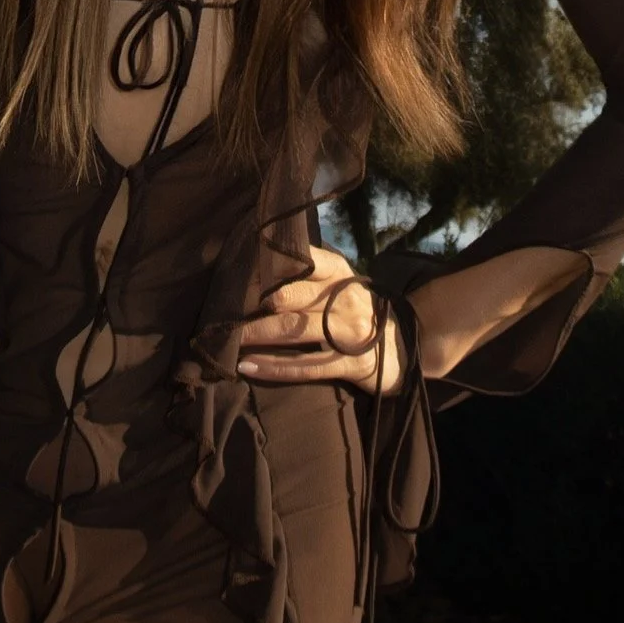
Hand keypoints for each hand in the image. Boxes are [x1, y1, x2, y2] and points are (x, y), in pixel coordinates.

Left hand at [236, 243, 403, 395]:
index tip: (239, 270)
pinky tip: (247, 367)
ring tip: (229, 338)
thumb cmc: (353, 311)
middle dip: (254, 302)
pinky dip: (273, 368)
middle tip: (224, 307)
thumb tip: (257, 255)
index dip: (269, 264)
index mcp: (339, 271)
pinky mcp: (351, 363)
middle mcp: (345, 298)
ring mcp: (350, 331)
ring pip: (294, 330)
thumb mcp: (338, 283)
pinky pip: (306, 366)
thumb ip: (306, 273)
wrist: (399, 349)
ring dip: (257, 334)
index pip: (302, 260)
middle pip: (292, 295)